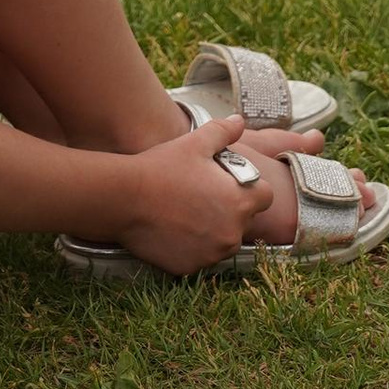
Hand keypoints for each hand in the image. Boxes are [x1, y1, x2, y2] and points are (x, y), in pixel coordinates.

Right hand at [114, 115, 321, 273]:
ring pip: (222, 242)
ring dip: (213, 231)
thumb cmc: (161, 168)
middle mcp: (232, 233)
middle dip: (231, 210)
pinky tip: (173, 230)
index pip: (265, 197)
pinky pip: (199, 257)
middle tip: (204, 197)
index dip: (251, 188)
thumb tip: (239, 121)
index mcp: (240, 201)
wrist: (123, 199)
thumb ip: (223, 132)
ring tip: (187, 214)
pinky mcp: (189, 267)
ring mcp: (211, 254)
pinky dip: (191, 247)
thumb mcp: (195, 143)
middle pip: (244, 222)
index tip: (230, 183)